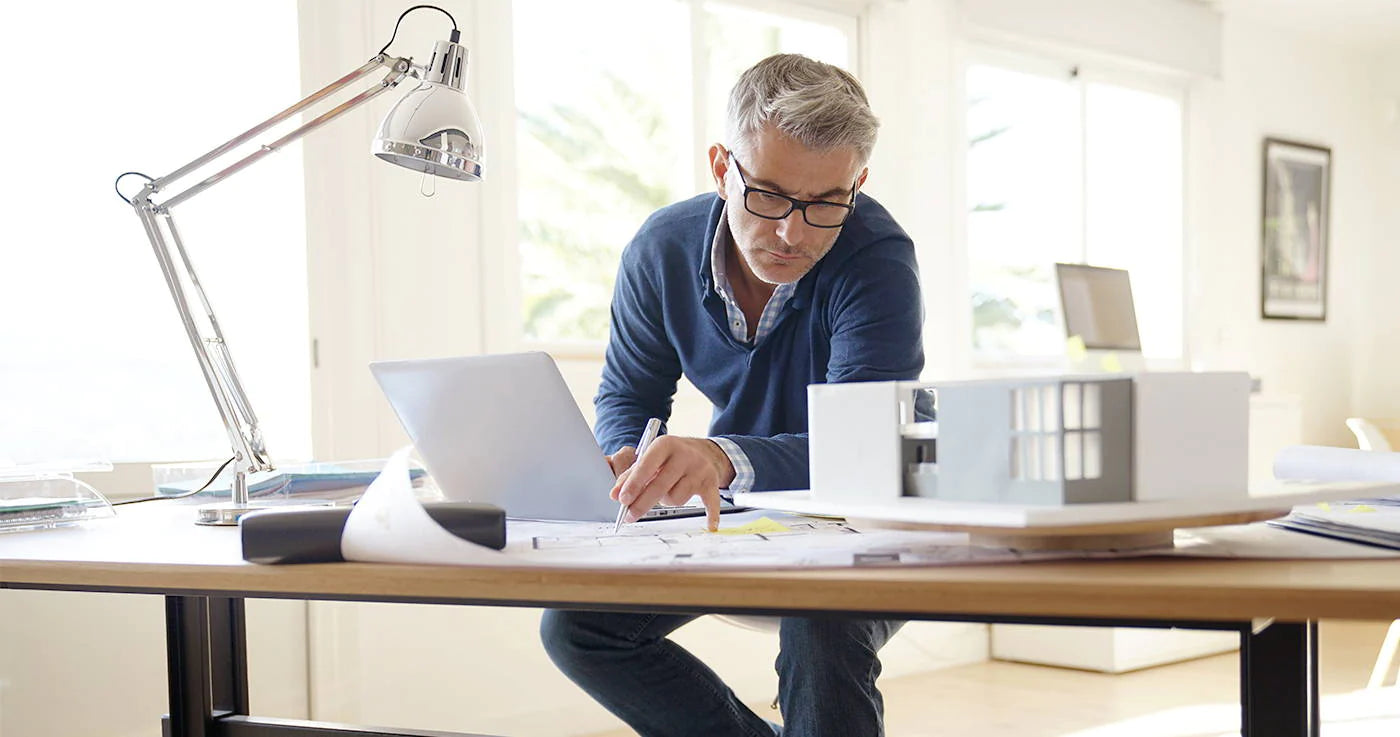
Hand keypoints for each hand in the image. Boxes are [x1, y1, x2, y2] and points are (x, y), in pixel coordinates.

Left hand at [611, 436, 734, 531]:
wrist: (704, 450)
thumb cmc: (671, 456)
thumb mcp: (651, 458)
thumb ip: (631, 475)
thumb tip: (615, 495)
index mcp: (665, 445)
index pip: (646, 466)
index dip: (634, 484)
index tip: (622, 500)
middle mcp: (684, 455)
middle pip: (660, 486)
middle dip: (643, 503)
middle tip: (630, 516)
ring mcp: (700, 469)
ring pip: (677, 499)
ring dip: (667, 501)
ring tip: (667, 491)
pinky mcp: (711, 482)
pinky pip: (710, 503)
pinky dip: (711, 515)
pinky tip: (710, 525)